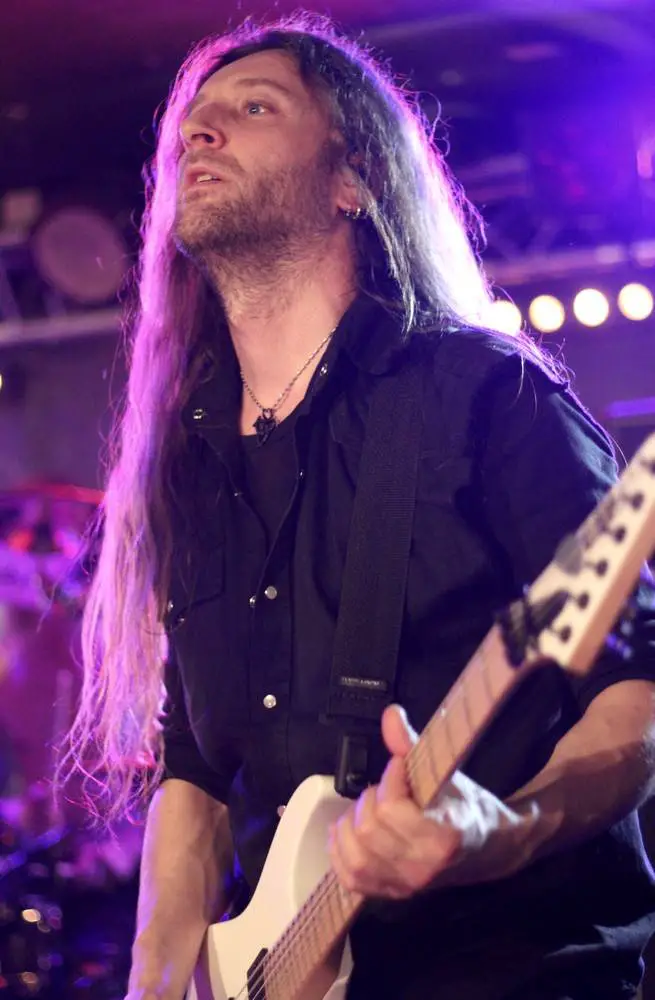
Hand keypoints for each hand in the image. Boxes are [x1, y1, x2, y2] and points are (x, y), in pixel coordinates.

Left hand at [328, 705, 537, 898]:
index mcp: (442, 837)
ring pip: (355, 855)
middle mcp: (422, 867)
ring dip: (351, 825)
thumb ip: (412, 745)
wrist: (488, 850)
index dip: (389, 780)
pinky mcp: (391, 894)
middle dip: (370, 799)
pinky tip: (347, 831)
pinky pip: (350, 878)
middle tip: (385, 789)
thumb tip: (390, 714)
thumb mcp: (445, 774)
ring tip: (367, 809)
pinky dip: (340, 851)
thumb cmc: (466, 807)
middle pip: (369, 829)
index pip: (392, 809)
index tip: (398, 768)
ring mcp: (405, 885)